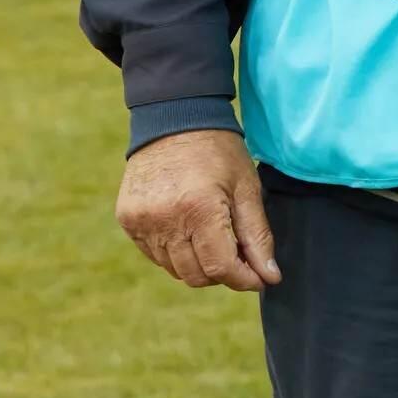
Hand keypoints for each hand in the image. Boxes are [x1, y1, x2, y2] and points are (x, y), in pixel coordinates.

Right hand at [115, 128, 281, 291]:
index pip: (221, 267)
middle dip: (222, 273)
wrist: (174, 118)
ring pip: (174, 269)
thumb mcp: (247, 188)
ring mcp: (141, 222)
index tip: (260, 278)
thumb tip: (270, 277)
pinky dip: (175, 252)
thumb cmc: (219, 151)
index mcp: (199, 209)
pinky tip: (189, 228)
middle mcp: (164, 220)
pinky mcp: (127, 221)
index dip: (244, 279)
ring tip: (214, 236)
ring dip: (198, 264)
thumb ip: (258, 236)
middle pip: (196, 275)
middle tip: (239, 255)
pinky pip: (154, 255)